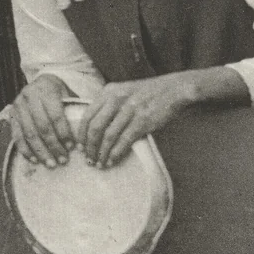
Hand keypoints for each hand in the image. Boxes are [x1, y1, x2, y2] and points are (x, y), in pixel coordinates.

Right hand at [9, 75, 75, 167]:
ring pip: (29, 133)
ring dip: (40, 151)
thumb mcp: (68, 94)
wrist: (40, 82)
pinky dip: (25, 150)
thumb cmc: (59, 93)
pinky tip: (34, 160)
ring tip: (51, 164)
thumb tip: (83, 135)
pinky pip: (17, 136)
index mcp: (46, 89)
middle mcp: (29, 95)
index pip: (56, 115)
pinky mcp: (11, 116)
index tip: (71, 148)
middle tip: (62, 160)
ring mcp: (18, 106)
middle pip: (42, 126)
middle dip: (53, 146)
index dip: (64, 133)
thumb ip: (74, 109)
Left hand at [76, 73, 195, 167]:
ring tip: (99, 164)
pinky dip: (115, 153)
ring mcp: (129, 109)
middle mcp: (116, 99)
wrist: (173, 89)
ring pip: (108, 136)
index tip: (80, 147)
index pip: (87, 115)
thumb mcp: (123, 91)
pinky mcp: (142, 120)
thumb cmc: (147, 93)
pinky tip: (111, 161)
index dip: (81, 134)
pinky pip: (124, 140)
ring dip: (101, 153)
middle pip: (95, 128)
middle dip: (90, 147)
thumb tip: (93, 128)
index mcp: (109, 91)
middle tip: (88, 159)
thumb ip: (108, 104)